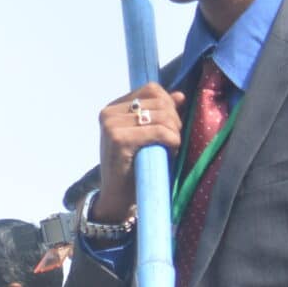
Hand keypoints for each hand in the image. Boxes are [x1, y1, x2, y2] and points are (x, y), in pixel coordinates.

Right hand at [90, 83, 182, 224]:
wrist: (117, 197)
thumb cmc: (133, 166)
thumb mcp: (145, 135)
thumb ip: (159, 113)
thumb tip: (179, 95)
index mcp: (113, 109)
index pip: (151, 89)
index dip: (168, 104)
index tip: (169, 125)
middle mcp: (108, 113)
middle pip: (159, 100)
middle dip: (174, 119)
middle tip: (172, 139)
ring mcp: (111, 126)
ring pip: (162, 115)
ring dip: (174, 132)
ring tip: (170, 146)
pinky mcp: (118, 139)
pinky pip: (160, 131)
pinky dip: (172, 140)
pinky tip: (169, 151)